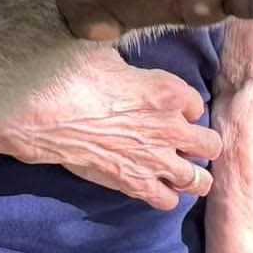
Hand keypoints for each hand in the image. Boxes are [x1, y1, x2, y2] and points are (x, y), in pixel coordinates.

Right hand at [0, 50, 221, 208]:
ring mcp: (156, 160)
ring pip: (198, 179)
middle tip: (182, 140)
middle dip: (200, 142)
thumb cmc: (68, 75)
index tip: (171, 106)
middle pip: (210, 143)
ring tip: (179, 170)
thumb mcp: (101, 52)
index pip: (197, 103)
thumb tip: (121, 56)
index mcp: (167, 91)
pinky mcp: (135, 184)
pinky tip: (153, 185)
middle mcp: (171, 127)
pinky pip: (167, 201)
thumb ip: (125, 62)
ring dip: (191, 174)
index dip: (184, 105)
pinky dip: (164, 195)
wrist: (43, 113)